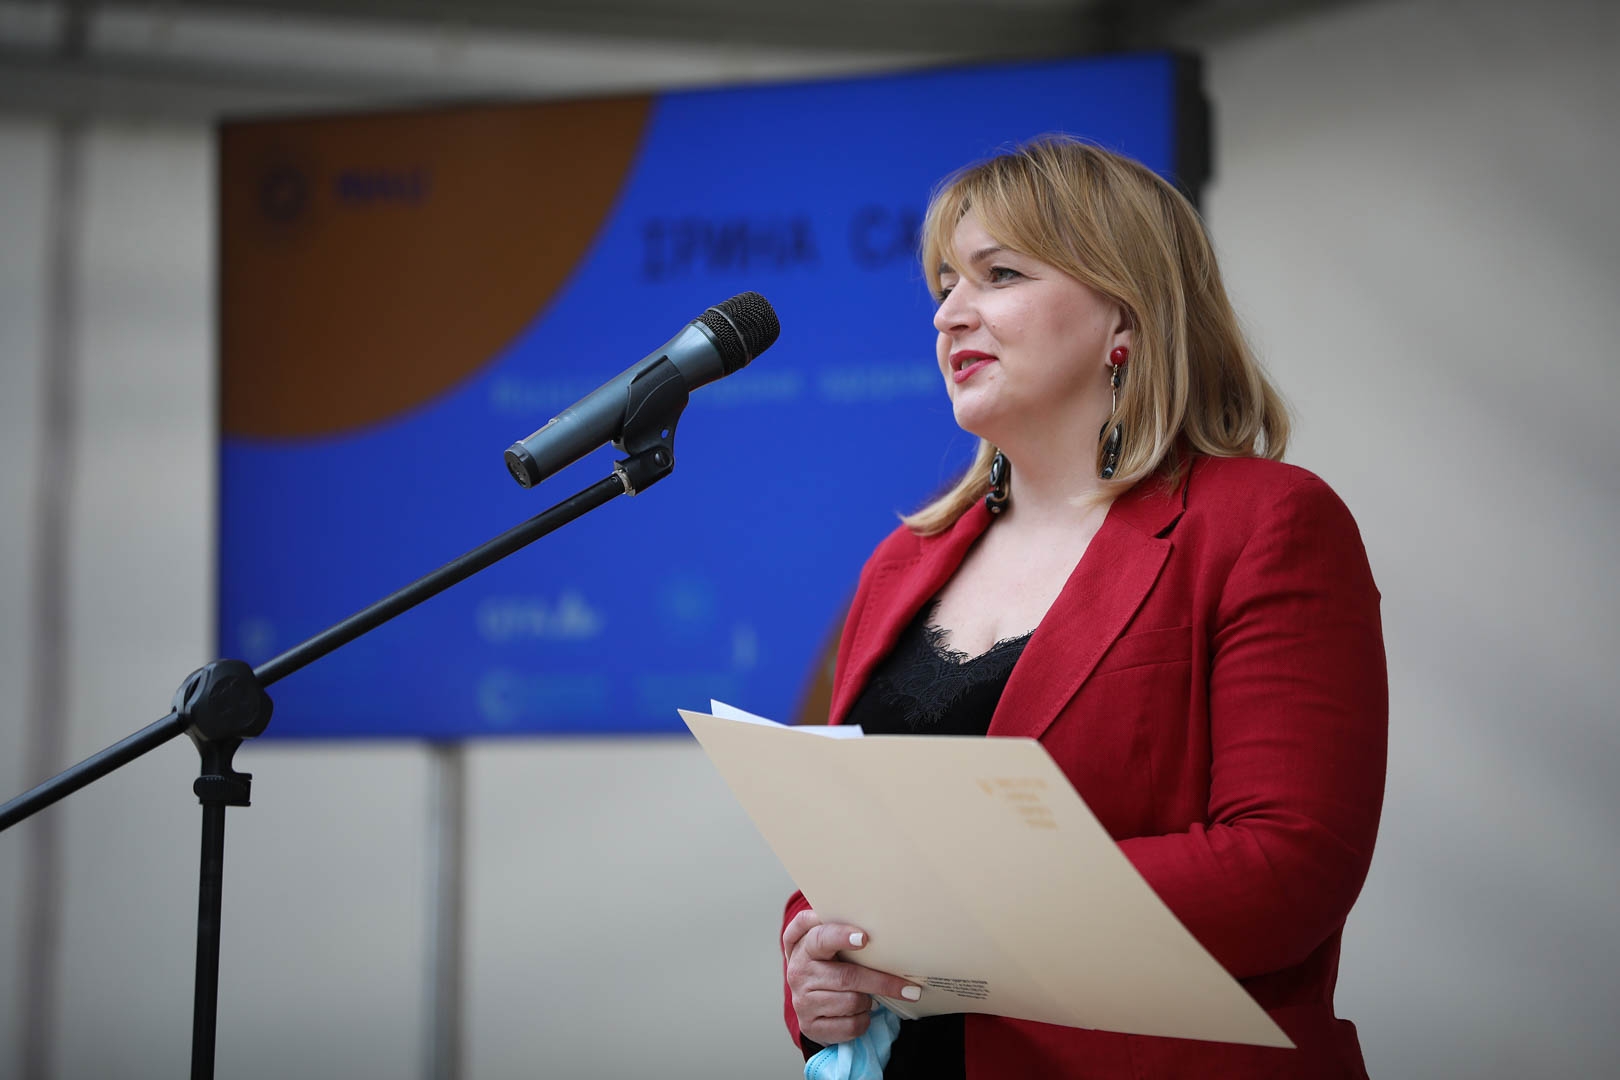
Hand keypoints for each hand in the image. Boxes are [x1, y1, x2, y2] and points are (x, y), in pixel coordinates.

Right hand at [783, 908, 922, 1045]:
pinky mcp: (811, 1026)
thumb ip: (837, 929)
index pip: (820, 938)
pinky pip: (849, 1025)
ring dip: (868, 1001)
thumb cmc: (824, 964)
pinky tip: (860, 1012)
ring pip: (851, 1002)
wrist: (804, 1000)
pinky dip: (863, 1019)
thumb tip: (879, 918)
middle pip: (846, 976)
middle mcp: (799, 973)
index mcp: (803, 947)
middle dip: (880, 981)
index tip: (864, 938)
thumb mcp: (823, 943)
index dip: (840, 936)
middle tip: (908, 987)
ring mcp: (803, 1001)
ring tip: (870, 997)